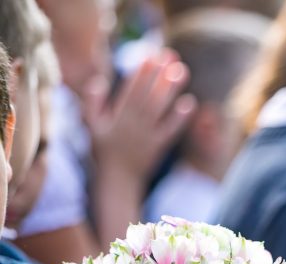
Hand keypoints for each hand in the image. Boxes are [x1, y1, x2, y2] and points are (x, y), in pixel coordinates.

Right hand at [83, 50, 195, 179]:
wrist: (117, 180)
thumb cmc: (103, 151)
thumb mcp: (92, 125)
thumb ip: (92, 102)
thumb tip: (98, 81)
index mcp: (117, 115)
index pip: (131, 89)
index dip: (141, 72)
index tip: (150, 55)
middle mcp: (133, 123)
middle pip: (148, 94)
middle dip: (159, 74)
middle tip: (171, 55)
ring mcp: (146, 134)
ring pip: (159, 108)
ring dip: (171, 89)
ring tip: (182, 70)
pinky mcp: (158, 146)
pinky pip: (170, 130)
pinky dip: (179, 117)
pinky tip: (189, 103)